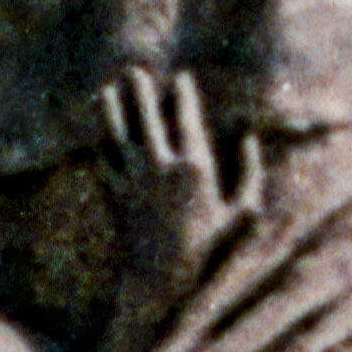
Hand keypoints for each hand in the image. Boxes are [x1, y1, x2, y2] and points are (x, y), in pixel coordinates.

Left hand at [99, 69, 264, 325]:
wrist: (161, 280)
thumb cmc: (209, 250)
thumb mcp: (241, 213)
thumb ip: (250, 173)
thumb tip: (249, 138)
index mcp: (195, 166)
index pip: (186, 118)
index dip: (183, 93)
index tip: (181, 77)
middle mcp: (161, 165)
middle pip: (147, 117)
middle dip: (141, 91)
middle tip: (135, 71)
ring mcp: (134, 178)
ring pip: (119, 132)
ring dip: (113, 108)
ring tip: (108, 89)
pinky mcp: (115, 193)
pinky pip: (106, 158)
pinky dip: (103, 139)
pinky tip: (101, 128)